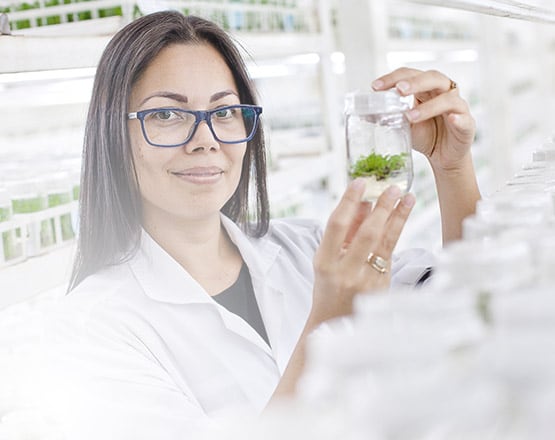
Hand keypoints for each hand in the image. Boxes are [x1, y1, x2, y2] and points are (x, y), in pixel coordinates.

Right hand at [310, 180, 414, 323]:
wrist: (334, 322)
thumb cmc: (328, 287)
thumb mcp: (327, 259)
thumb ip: (344, 232)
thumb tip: (362, 202)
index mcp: (325, 262)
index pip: (337, 225)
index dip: (349, 202)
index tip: (360, 183)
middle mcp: (344, 271)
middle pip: (367, 233)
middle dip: (382, 207)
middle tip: (393, 188)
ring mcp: (365, 280)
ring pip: (384, 242)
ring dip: (397, 217)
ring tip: (406, 197)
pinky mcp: (381, 286)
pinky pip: (390, 254)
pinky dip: (396, 232)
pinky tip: (402, 217)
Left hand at [372, 68, 475, 173]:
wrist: (443, 157)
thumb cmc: (425, 136)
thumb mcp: (403, 127)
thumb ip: (387, 118)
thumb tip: (363, 114)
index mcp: (426, 88)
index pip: (409, 75)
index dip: (393, 78)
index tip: (375, 87)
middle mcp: (443, 92)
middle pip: (432, 78)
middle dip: (414, 82)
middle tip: (398, 90)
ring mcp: (457, 107)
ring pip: (447, 98)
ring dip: (428, 107)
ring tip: (410, 116)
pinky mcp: (467, 124)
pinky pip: (464, 119)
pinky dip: (458, 118)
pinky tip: (451, 120)